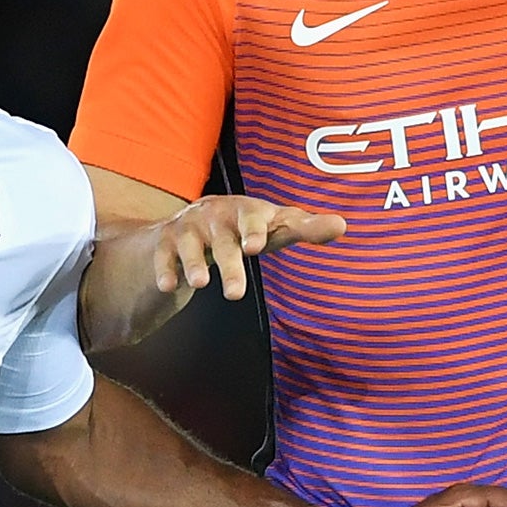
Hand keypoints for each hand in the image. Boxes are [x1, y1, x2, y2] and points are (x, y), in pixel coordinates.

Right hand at [151, 196, 344, 299]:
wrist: (193, 221)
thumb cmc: (247, 227)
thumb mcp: (275, 226)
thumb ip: (305, 227)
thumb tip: (343, 225)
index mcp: (246, 212)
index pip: (254, 218)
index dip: (255, 230)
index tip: (257, 246)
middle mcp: (217, 217)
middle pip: (224, 242)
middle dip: (229, 264)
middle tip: (235, 294)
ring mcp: (190, 229)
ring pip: (191, 246)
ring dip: (194, 264)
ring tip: (200, 284)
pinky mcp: (166, 242)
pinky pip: (164, 256)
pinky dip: (165, 270)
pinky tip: (170, 287)